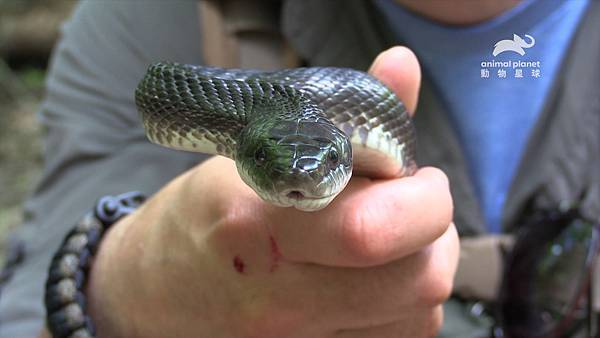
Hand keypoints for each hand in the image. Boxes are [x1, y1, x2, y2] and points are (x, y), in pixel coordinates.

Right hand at [83, 46, 458, 337]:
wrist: (150, 291)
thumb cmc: (200, 213)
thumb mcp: (253, 152)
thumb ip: (341, 117)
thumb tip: (402, 65)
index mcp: (256, 224)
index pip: (371, 229)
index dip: (421, 198)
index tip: (416, 176)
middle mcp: (277, 296)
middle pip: (417, 279)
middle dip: (434, 233)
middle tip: (412, 206)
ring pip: (419, 315)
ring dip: (422, 266)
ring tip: (392, 241)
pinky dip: (404, 305)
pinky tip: (375, 279)